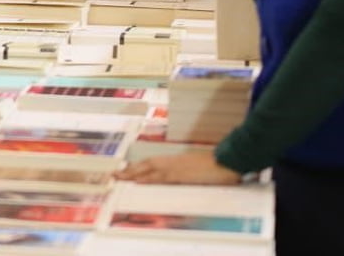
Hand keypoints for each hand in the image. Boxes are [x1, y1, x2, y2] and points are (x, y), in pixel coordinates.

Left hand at [116, 149, 240, 185]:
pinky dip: (148, 179)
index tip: (126, 171)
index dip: (139, 167)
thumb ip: (189, 172)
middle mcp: (173, 162)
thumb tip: (184, 177)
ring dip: (133, 174)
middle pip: (147, 165)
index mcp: (177, 161)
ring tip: (119, 177)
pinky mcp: (181, 175)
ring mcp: (176, 167)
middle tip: (115, 174)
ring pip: (149, 170)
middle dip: (130, 170)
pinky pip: (161, 177)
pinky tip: (138, 181)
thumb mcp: (200, 170)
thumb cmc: (218, 166)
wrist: (229, 162)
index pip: (153, 164)